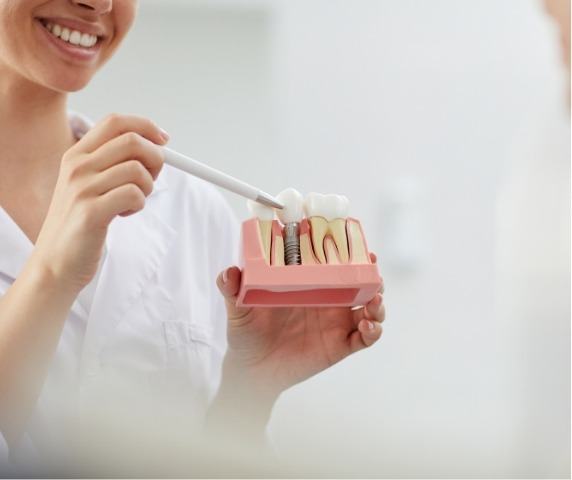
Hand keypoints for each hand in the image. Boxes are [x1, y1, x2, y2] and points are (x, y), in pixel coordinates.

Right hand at [32, 114, 168, 292]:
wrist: (55, 263)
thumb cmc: (80, 224)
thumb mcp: (89, 185)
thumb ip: (113, 164)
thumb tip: (155, 147)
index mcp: (76, 155)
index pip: (116, 122)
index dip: (146, 126)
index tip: (164, 140)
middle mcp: (77, 166)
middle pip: (132, 141)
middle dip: (155, 159)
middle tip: (150, 180)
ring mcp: (82, 188)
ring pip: (137, 170)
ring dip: (147, 187)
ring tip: (132, 202)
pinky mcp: (91, 212)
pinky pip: (134, 194)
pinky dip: (139, 205)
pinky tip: (124, 214)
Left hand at [216, 253, 384, 399]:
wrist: (252, 370)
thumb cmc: (247, 333)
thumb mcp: (239, 308)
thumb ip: (232, 289)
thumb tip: (228, 271)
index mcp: (309, 284)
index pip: (335, 263)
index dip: (350, 252)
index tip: (357, 242)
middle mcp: (328, 300)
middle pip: (360, 282)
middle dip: (372, 274)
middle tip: (373, 269)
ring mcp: (336, 322)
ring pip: (370, 307)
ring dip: (378, 302)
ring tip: (374, 301)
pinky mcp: (340, 345)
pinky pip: (365, 337)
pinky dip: (373, 330)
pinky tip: (367, 325)